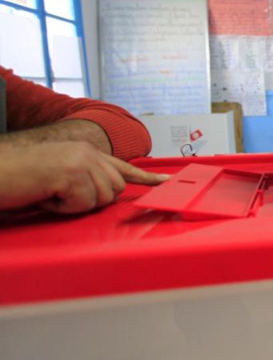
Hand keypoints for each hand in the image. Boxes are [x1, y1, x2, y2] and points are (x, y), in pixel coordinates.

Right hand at [0, 141, 168, 213]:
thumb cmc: (20, 178)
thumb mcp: (59, 176)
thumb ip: (86, 179)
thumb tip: (109, 192)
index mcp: (86, 151)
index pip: (122, 166)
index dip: (145, 177)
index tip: (165, 182)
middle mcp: (88, 152)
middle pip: (115, 190)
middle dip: (90, 201)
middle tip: (59, 195)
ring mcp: (81, 161)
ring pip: (101, 199)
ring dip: (73, 205)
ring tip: (49, 193)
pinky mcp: (72, 174)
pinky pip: (82, 204)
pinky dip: (62, 208)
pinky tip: (45, 196)